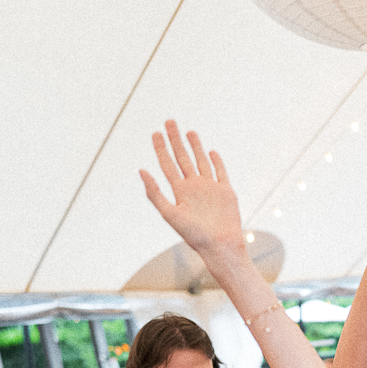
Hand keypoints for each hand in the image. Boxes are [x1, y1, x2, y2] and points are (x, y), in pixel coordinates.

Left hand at [140, 121, 244, 258]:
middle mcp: (193, 187)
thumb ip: (154, 193)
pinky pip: (220, 172)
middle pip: (182, 158)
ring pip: (200, 161)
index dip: (160, 148)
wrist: (220, 246)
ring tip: (189, 132)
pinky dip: (216, 161)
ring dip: (194, 146)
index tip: (155, 133)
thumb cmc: (194, 235)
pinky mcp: (226, 192)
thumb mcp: (169, 213)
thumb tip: (140, 170)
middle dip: (175, 140)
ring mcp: (210, 188)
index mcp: (180, 192)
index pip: (167, 164)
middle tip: (169, 121)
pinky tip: (211, 152)